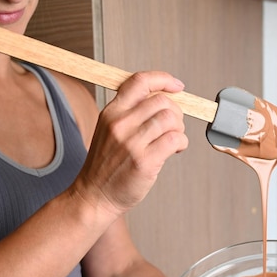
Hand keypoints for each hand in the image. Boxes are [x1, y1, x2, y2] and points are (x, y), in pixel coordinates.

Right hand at [73, 71, 187, 216]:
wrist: (94, 196)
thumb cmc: (106, 166)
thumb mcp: (109, 130)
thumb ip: (131, 113)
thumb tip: (164, 101)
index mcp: (112, 112)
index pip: (139, 81)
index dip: (163, 79)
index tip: (176, 86)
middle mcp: (120, 123)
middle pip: (161, 101)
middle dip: (175, 113)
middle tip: (173, 126)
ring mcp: (132, 142)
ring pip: (171, 119)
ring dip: (179, 129)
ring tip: (173, 140)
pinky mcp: (144, 161)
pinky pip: (175, 139)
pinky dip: (181, 143)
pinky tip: (175, 150)